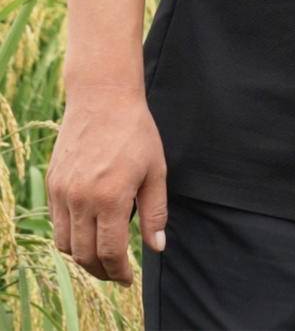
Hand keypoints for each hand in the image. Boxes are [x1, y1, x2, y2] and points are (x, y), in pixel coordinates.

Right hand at [46, 85, 168, 285]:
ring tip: (101, 257)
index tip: (128, 279)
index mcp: (110, 197)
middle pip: (84, 255)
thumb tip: (157, 247)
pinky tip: (87, 231)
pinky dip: (69, 235)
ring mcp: (62, 192)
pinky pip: (56, 223)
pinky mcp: (52, 184)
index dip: (119, 272)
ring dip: (82, 257)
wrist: (103, 99)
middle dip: (101, 271)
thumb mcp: (156, 170)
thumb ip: (155, 212)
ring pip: (65, 244)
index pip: (110, 252)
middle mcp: (81, 199)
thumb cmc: (136, 132)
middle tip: (116, 273)